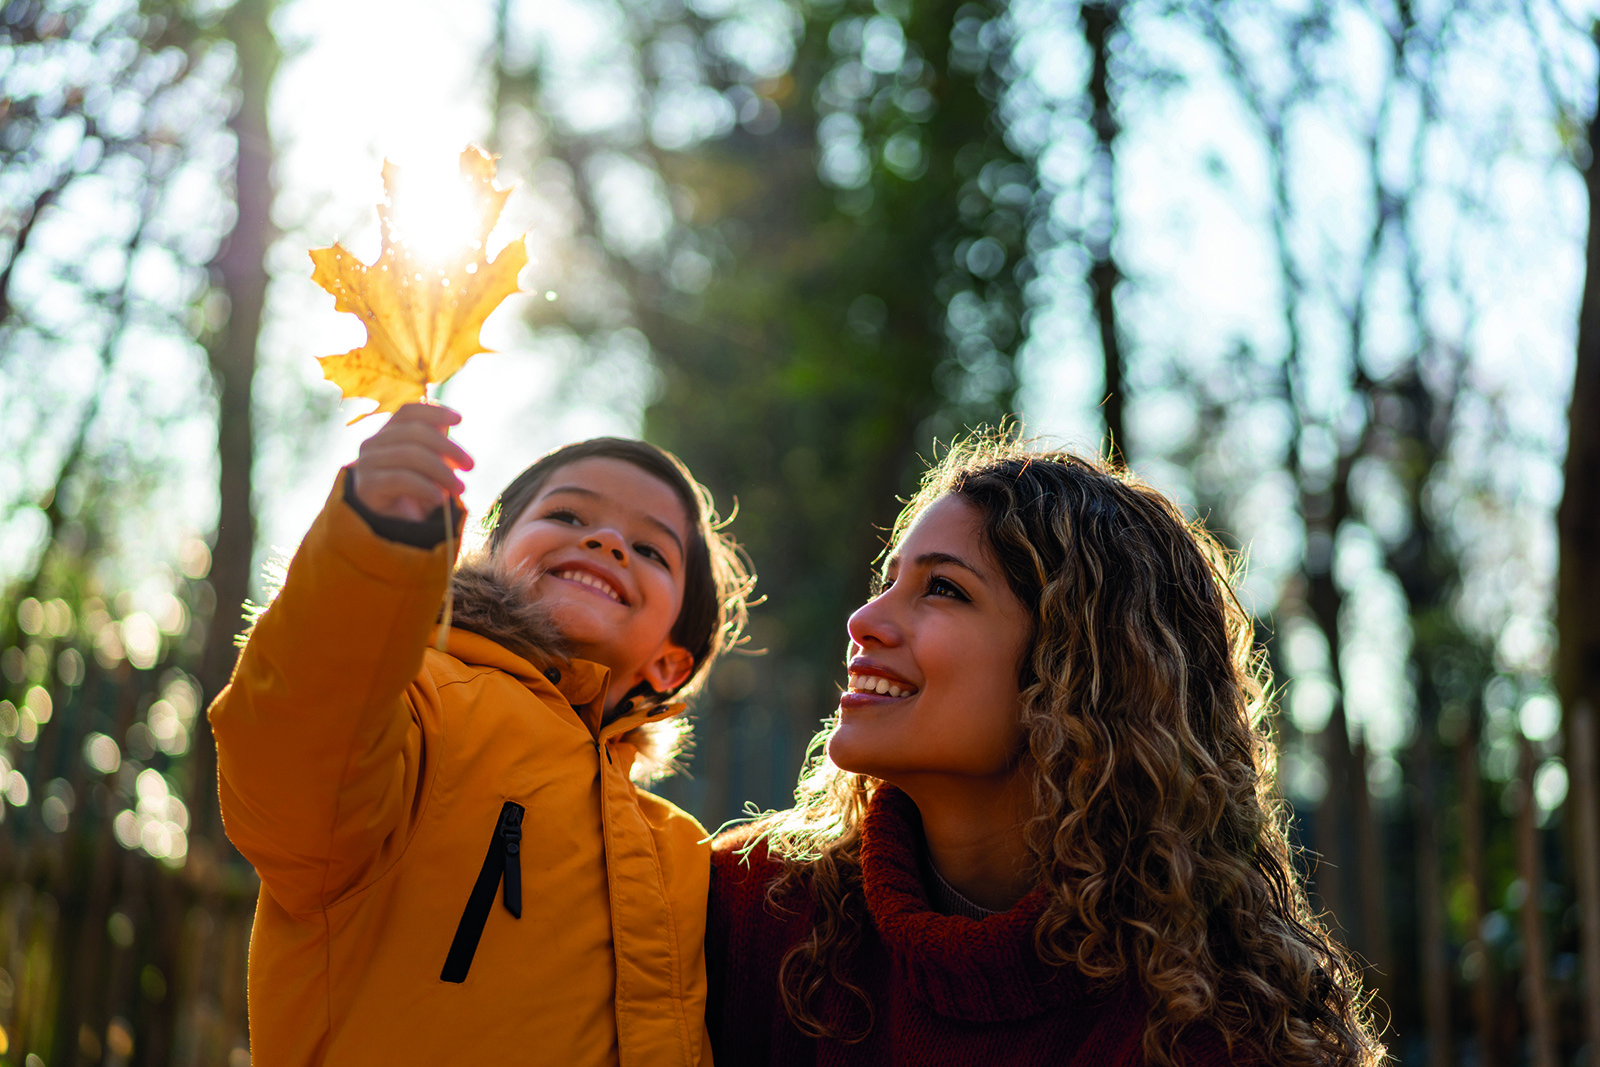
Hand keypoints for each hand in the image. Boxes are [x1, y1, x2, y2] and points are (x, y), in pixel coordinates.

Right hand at [352, 403, 474, 521]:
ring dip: (442, 471)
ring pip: (410, 454)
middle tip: (470, 466)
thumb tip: (449, 421)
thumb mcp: (432, 466)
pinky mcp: (367, 486)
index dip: (434, 411)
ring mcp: (367, 464)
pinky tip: (440, 498)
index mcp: (387, 434)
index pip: (408, 412)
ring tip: (460, 488)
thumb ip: (437, 444)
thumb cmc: (416, 494)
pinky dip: (425, 487)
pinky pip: (401, 478)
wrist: (394, 530)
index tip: (460, 420)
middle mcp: (372, 444)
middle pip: (414, 432)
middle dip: (448, 447)